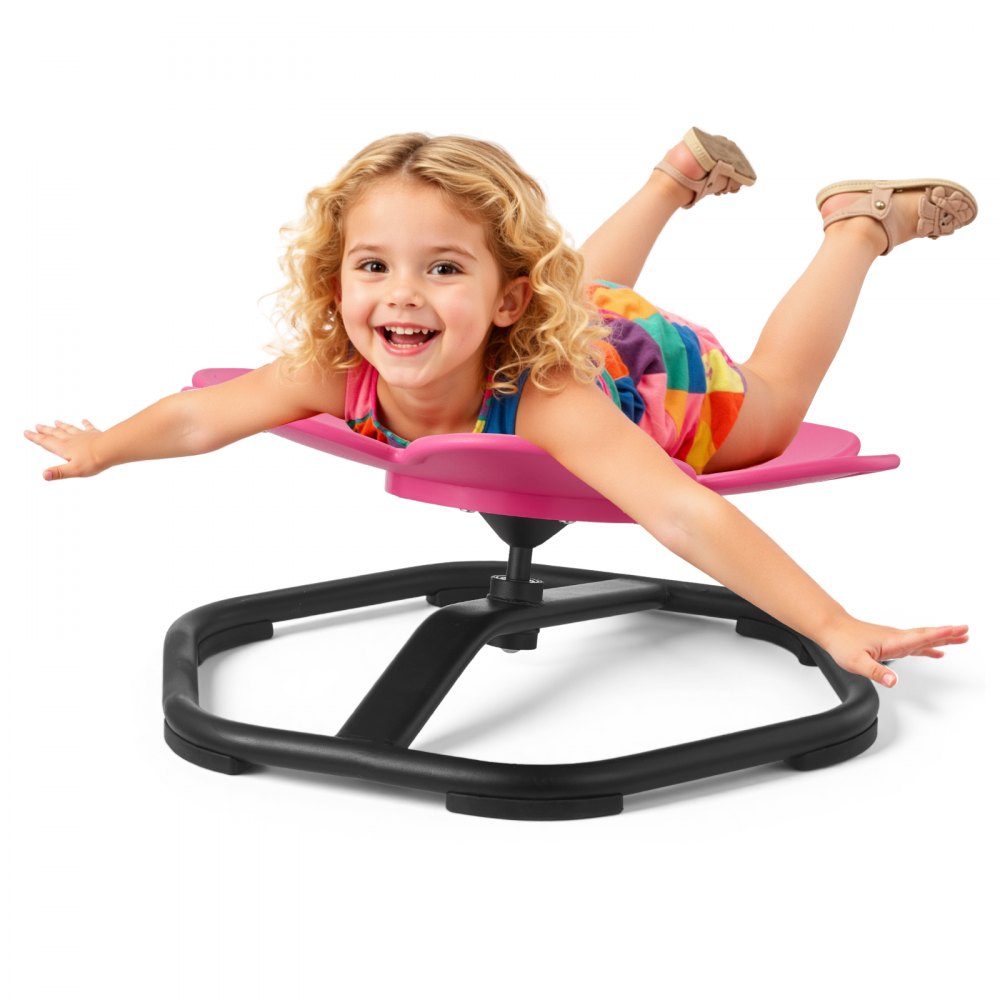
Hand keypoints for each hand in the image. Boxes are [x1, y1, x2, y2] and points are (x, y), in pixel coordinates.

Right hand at [24, 420, 104, 479]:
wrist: (111, 449)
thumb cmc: (93, 460)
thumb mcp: (73, 470)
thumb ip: (58, 472)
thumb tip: (44, 475)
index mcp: (64, 448)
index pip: (46, 442)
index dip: (35, 438)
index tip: (26, 432)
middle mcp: (71, 439)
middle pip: (55, 433)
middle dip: (45, 430)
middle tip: (37, 425)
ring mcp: (83, 435)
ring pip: (69, 429)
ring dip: (62, 425)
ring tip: (56, 421)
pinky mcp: (95, 434)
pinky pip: (89, 427)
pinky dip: (85, 423)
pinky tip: (84, 420)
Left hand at [818, 617, 968, 687]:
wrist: (831, 629)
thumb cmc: (842, 642)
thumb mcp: (857, 662)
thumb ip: (877, 672)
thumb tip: (894, 682)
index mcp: (893, 641)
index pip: (922, 637)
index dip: (942, 634)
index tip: (960, 630)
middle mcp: (896, 638)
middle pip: (927, 635)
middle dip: (948, 634)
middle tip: (967, 632)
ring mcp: (893, 639)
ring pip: (922, 638)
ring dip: (941, 638)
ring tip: (959, 639)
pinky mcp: (888, 642)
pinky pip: (914, 644)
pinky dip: (927, 647)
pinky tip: (935, 651)